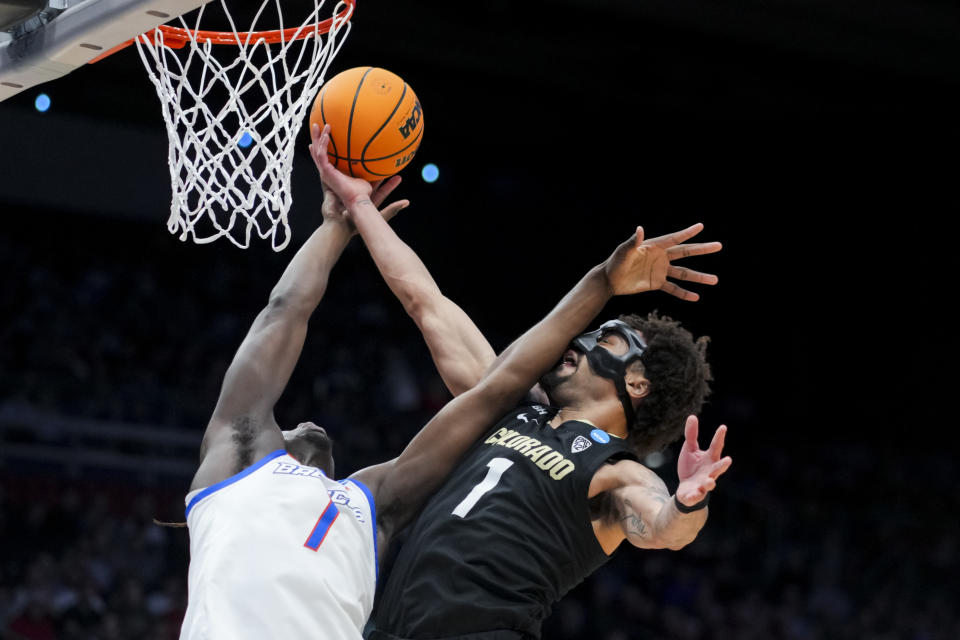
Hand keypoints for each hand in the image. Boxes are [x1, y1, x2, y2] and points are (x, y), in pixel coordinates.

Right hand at [309, 124, 408, 227]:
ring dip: (319, 137)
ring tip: (318, 123)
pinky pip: (321, 156)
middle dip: (327, 140)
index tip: (353, 140)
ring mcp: (329, 175)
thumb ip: (392, 202)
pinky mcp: (325, 175)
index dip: (346, 152)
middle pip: (330, 154)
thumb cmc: (363, 216)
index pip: (346, 163)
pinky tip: (325, 134)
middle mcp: (336, 176)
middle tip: (329, 126)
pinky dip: (321, 145)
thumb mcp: (381, 204)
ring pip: (320, 152)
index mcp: (347, 180)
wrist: (349, 219)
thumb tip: (407, 201)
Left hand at [604, 223, 720, 300]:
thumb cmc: (615, 262)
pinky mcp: (657, 283)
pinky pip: (673, 289)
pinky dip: (684, 293)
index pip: (674, 239)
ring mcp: (660, 271)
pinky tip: (696, 297)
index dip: (687, 233)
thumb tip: (639, 229)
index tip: (701, 227)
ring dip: (699, 277)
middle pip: (685, 253)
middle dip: (702, 250)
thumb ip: (633, 242)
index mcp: (654, 246)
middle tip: (718, 245)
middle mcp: (661, 257)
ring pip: (684, 273)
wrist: (610, 280)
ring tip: (715, 280)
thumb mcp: (624, 252)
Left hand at [675, 416, 731, 506]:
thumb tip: (692, 416)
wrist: (686, 490)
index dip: (719, 437)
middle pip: (718, 468)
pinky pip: (696, 495)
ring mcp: (703, 484)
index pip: (716, 447)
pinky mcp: (695, 494)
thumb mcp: (690, 449)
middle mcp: (710, 471)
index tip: (723, 427)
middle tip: (728, 460)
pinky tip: (695, 492)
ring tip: (711, 481)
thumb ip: (691, 435)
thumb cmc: (691, 468)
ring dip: (710, 483)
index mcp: (710, 459)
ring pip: (709, 484)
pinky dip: (696, 495)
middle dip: (723, 465)